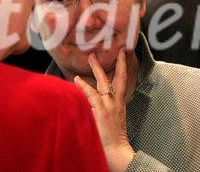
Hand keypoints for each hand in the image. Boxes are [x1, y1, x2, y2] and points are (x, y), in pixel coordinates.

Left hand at [74, 48, 134, 171]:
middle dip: (118, 62)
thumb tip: (94, 99)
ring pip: (104, 82)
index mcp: (120, 103)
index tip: (123, 54)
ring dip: (97, 68)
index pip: (123, 81)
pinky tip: (76, 80)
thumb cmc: (113, 137)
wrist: (117, 150)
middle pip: (119, 77)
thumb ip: (107, 107)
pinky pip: (90, 95)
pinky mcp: (100, 111)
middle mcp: (117, 101)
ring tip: (91, 57)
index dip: (123, 67)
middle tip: (117, 49)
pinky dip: (83, 86)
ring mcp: (109, 105)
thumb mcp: (114, 119)